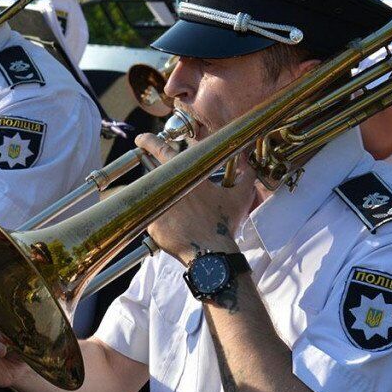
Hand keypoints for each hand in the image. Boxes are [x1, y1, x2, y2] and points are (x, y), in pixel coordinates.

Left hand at [134, 133, 256, 264]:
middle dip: (146, 151)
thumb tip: (251, 167)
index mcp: (187, 175)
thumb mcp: (240, 197)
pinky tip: (169, 223)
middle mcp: (168, 185)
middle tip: (140, 143)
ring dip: (153, 188)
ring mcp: (157, 204)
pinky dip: (156, 216)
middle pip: (151, 164)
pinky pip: (149, 215)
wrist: (210, 253)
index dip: (151, 141)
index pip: (164, 149)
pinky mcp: (151, 223)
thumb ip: (246, 177)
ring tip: (164, 195)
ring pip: (148, 188)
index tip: (142, 138)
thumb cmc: (223, 223)